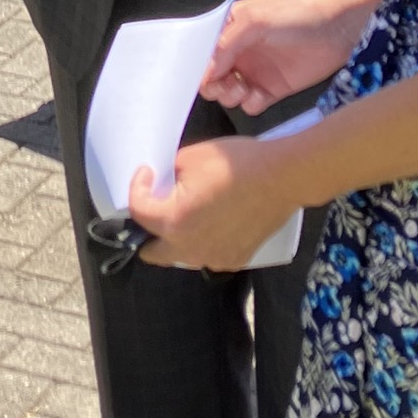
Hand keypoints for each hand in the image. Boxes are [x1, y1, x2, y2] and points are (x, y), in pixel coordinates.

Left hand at [129, 138, 290, 274]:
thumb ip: (167, 174)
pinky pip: (206, 256)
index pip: (138, 212)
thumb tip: (160, 182)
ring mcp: (214, 258)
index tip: (147, 173)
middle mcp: (191, 248)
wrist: (280, 177)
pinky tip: (212, 221)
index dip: (137, 188)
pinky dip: (201, 242)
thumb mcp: (190, 157)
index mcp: (175, 221)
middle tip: (156, 204)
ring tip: (186, 211)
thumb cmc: (236, 164)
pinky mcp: (234, 260)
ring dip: (175, 238)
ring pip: (180, 256)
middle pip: (152, 252)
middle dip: (148, 229)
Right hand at [203, 0, 365, 117]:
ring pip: (229, 93)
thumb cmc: (298, 12)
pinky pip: (251, 104)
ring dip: (230, 96)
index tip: (205, 76)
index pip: (203, 52)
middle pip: (212, 77)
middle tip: (226, 85)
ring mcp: (256, 70)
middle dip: (213, 85)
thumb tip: (206, 71)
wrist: (339, 25)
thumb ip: (227, 45)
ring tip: (243, 89)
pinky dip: (249, 104)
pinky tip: (259, 96)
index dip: (199, 66)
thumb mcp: (256, 21)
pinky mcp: (274, 88)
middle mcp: (240, 51)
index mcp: (230, 29)